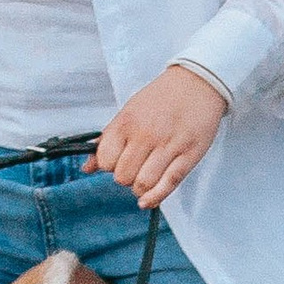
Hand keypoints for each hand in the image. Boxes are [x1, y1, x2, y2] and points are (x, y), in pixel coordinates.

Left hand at [91, 64, 226, 210]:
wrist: (197, 83)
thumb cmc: (161, 98)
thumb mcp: (128, 113)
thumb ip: (107, 140)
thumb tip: (86, 168)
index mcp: (126, 122)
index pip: (105, 161)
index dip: (109, 166)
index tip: (117, 161)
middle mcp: (145, 135)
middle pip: (123, 176)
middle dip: (125, 178)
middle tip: (134, 169)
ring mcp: (168, 146)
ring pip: (143, 184)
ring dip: (140, 188)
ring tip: (144, 179)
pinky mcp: (188, 155)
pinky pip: (168, 184)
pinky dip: (155, 197)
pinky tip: (147, 200)